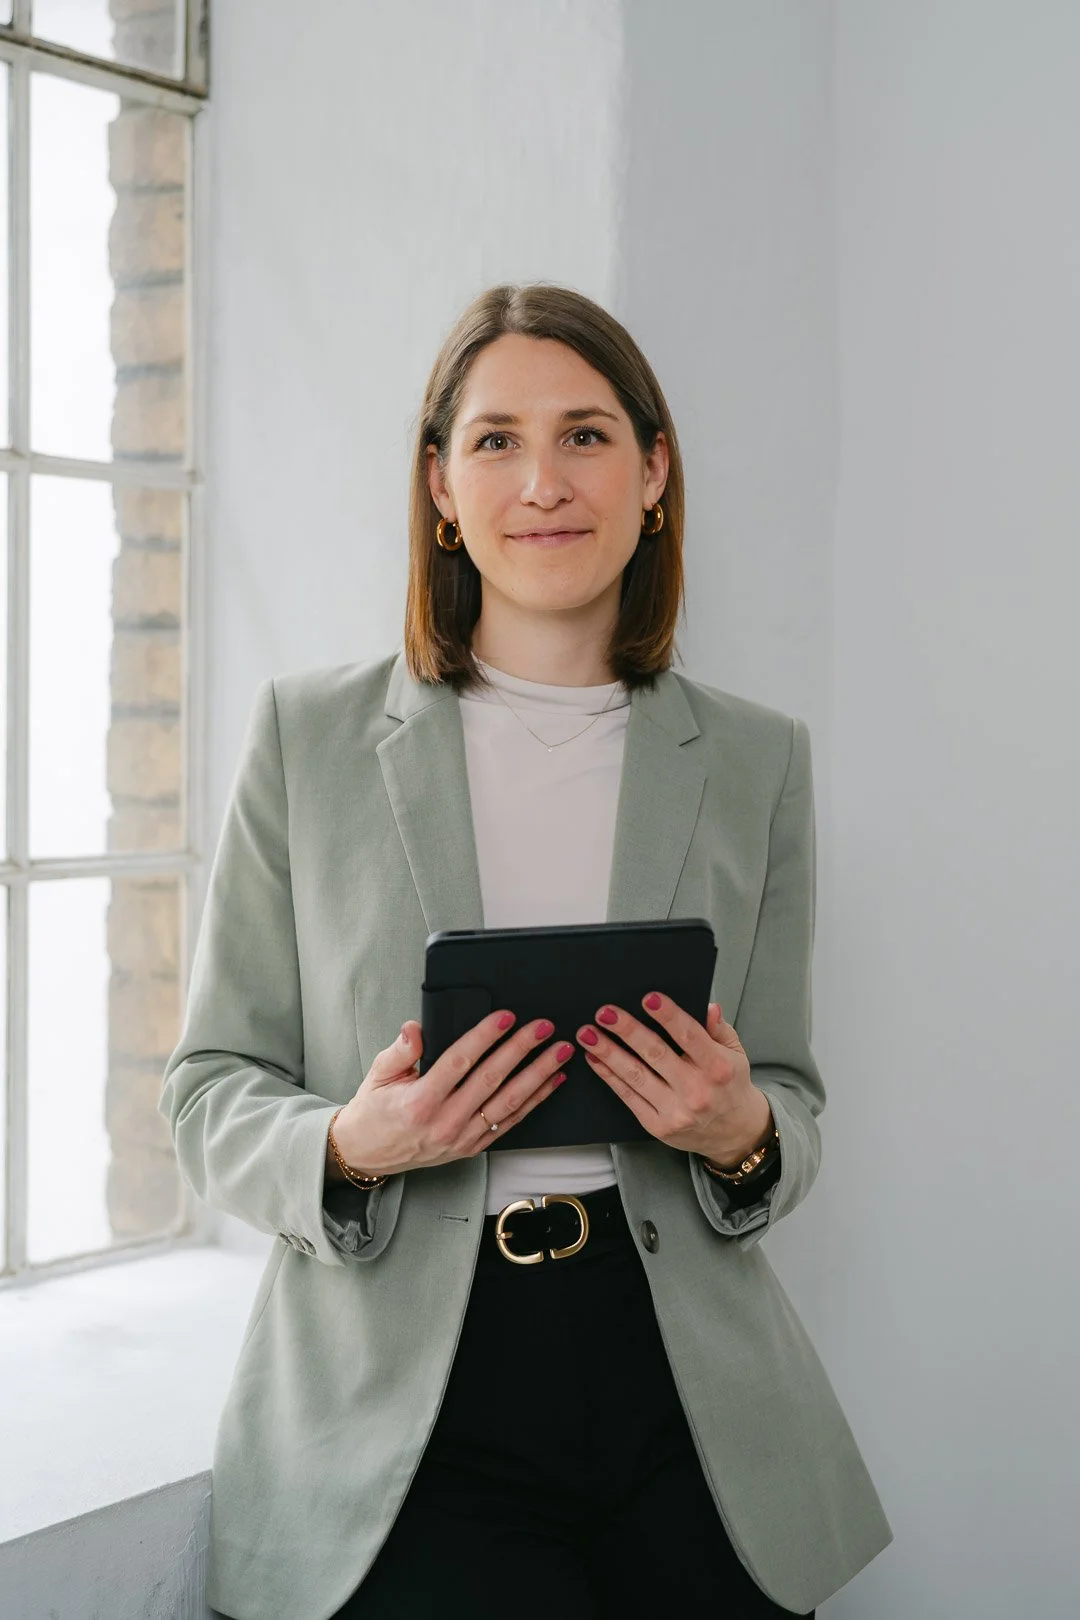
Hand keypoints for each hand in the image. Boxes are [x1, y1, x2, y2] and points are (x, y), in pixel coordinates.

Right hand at [331, 1011, 572, 1178]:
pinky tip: (552, 1082)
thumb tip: (416, 1027)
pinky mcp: (472, 1148)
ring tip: (559, 1053)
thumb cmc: (375, 1110)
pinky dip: (534, 1102)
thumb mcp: (378, 1075)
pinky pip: (509, 1123)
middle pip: (491, 1080)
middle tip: (544, 1028)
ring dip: (538, 1076)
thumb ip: (400, 1050)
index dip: (485, 1037)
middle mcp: (444, 1122)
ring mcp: (461, 1138)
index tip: (506, 1017)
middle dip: (521, 1050)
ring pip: (508, 1103)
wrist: (369, 1154)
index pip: (459, 1062)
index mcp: (420, 1100)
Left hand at [575, 994, 772, 1165]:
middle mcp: (697, 1090)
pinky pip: (628, 1096)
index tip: (649, 998)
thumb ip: (719, 1029)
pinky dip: (609, 1076)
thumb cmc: (730, 1086)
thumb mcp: (736, 1054)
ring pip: (635, 1076)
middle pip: (655, 1054)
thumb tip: (707, 1006)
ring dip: (608, 1052)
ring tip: (588, 1034)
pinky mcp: (658, 1126)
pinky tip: (595, 1059)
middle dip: (627, 1030)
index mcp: (718, 1068)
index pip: (690, 1036)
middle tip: (605, 1012)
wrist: (735, 1134)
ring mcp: (676, 1111)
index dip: (668, 1016)